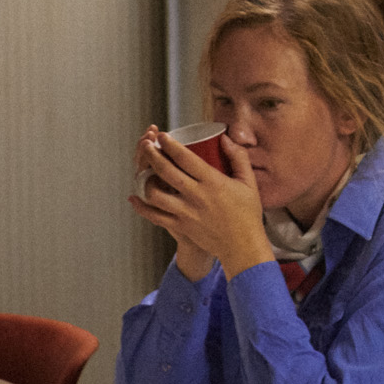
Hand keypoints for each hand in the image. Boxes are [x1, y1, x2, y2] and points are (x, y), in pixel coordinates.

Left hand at [128, 127, 268, 279]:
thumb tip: (225, 139)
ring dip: (145, 179)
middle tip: (146, 144)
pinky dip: (141, 207)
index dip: (170, 145)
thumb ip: (238, 157)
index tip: (162, 136)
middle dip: (152, 154)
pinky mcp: (180, 227)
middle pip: (165, 171)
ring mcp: (186, 213)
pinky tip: (134, 197)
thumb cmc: (247, 214)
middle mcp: (196, 196)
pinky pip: (154, 216)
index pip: (185, 158)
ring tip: (144, 170)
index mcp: (213, 183)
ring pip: (155, 194)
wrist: (243, 247)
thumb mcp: (248, 182)